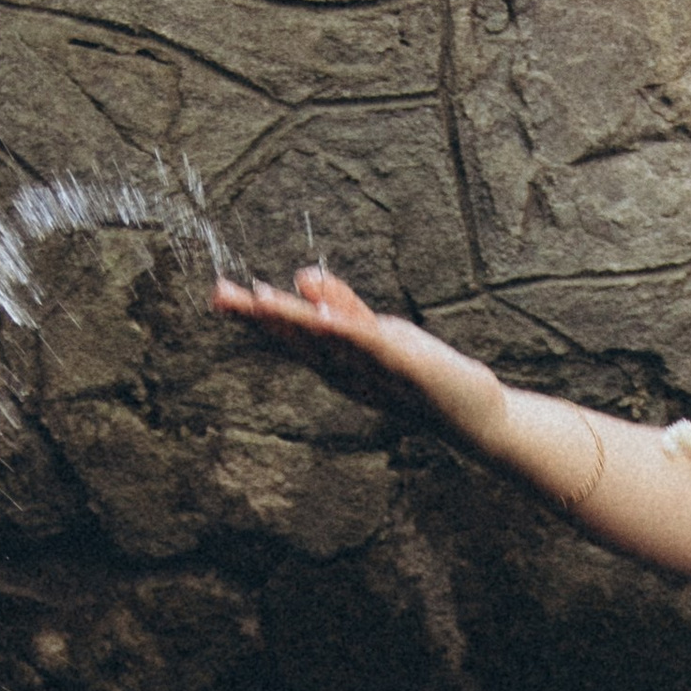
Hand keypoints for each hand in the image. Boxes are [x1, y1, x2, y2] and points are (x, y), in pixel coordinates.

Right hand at [213, 262, 511, 452]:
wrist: (471, 414)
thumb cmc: (419, 374)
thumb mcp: (375, 333)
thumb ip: (341, 306)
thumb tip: (302, 277)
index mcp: (335, 362)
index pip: (289, 334)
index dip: (255, 315)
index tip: (220, 295)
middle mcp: (346, 371)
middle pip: (297, 339)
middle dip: (260, 316)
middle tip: (221, 296)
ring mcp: (374, 370)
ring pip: (327, 341)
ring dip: (294, 321)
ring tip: (261, 300)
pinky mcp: (405, 366)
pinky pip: (372, 346)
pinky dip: (349, 331)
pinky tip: (327, 319)